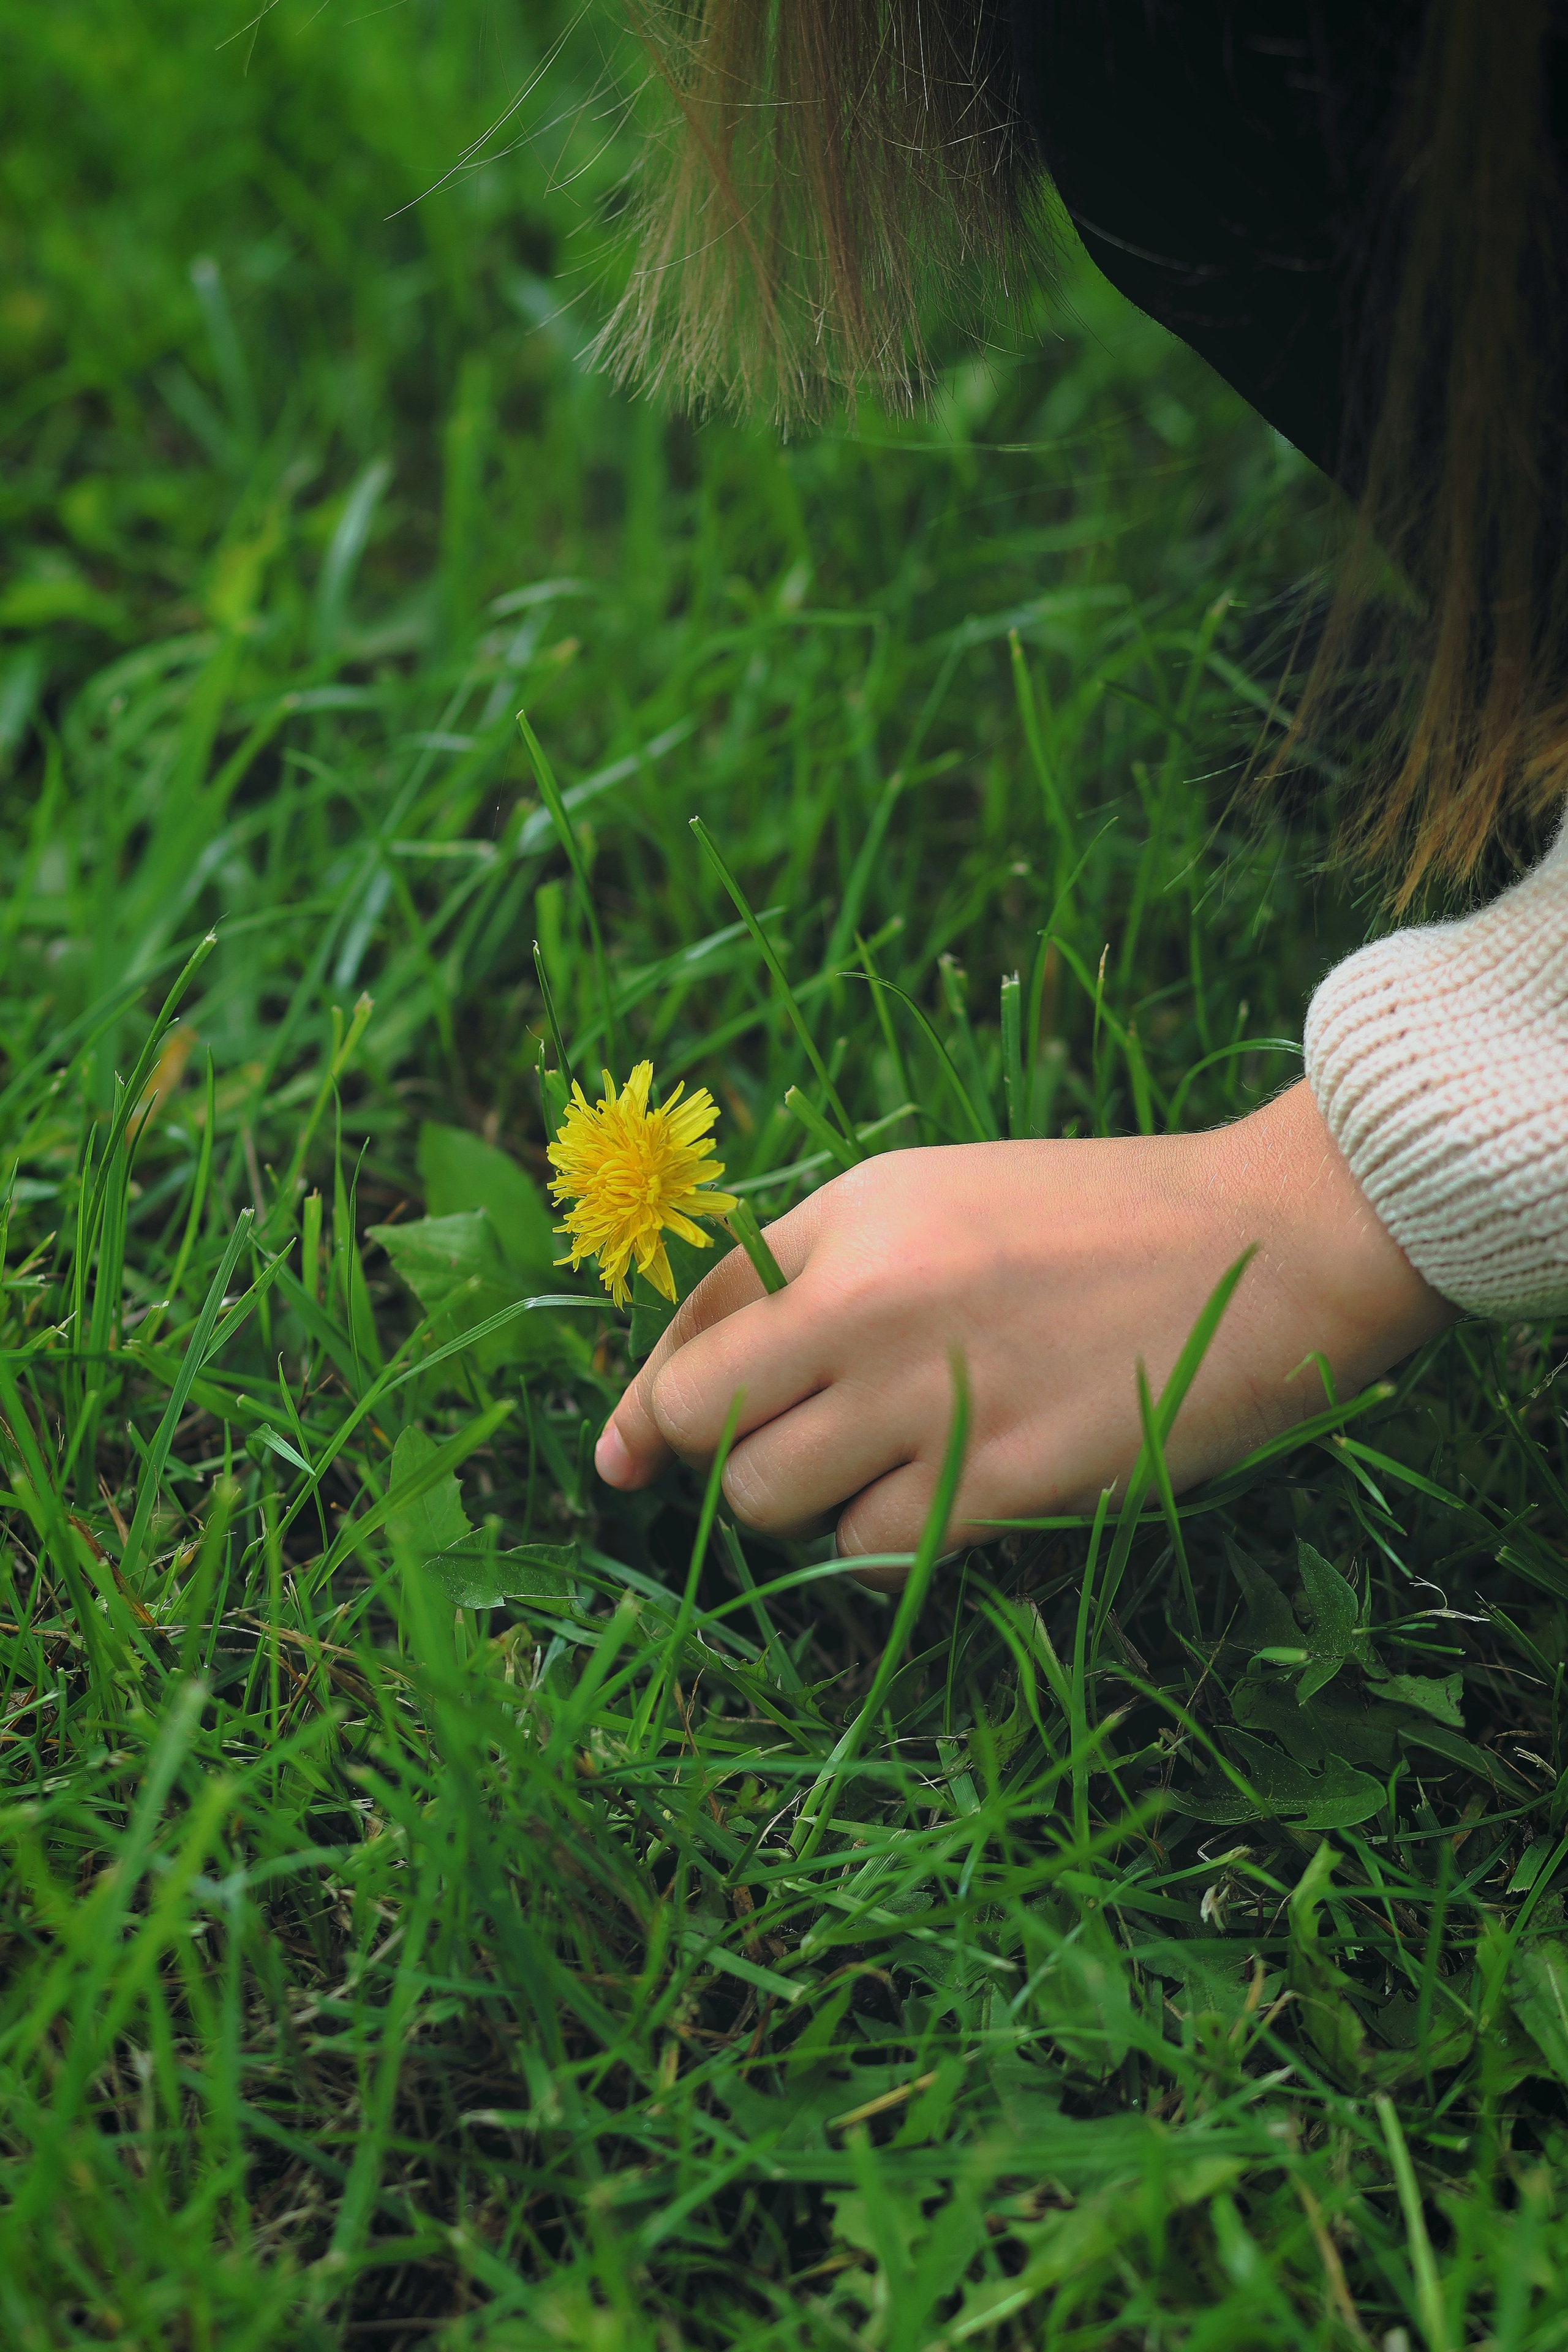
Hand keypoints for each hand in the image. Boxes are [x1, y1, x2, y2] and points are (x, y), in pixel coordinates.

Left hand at [593, 1081, 1454, 1574]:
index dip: (639, 1400)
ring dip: (795, 1512)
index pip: (687, 1314)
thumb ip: (819, 1268)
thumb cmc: (1099, 1217)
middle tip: (774, 1464)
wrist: (1268, 1244)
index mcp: (851, 1215)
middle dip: (707, 1460)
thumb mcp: (938, 1194)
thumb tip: (698, 1379)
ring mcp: (934, 1394)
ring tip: (870, 1481)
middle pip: (698, 1420)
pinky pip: (870, 1555)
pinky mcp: (1003, 1482)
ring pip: (771, 1503)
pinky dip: (878, 1551)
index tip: (624, 1457)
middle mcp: (870, 1298)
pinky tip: (936, 1510)